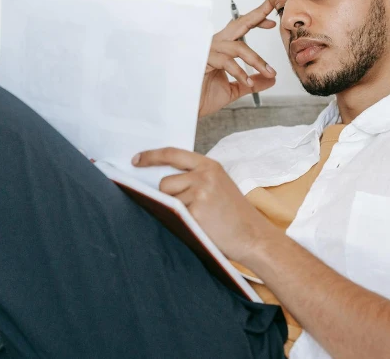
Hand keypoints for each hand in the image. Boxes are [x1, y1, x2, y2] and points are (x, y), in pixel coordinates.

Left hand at [131, 147, 274, 262]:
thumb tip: (160, 181)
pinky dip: (180, 222)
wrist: (253, 236)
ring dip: (176, 210)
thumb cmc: (234, 214)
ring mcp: (200, 193)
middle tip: (193, 209)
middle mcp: (204, 175)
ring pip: (167, 199)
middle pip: (164, 182)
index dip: (151, 156)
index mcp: (210, 165)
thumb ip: (195, 177)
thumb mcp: (218, 185)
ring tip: (200, 218)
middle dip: (170, 197)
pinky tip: (199, 226)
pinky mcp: (196, 211)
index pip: (172, 153)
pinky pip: (174, 215)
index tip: (136, 160)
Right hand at [198, 0, 278, 117]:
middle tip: (271, 7)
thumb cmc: (203, 97)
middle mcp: (215, 44)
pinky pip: (226, 62)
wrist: (187, 109)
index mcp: (221, 48)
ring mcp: (208, 51)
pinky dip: (240, 72)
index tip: (272, 23)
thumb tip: (271, 80)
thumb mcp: (234, 89)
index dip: (256, 21)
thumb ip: (252, 83)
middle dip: (256, 15)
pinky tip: (248, 82)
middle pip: (238, 24)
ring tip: (270, 72)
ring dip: (256, 59)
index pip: (240, 28)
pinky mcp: (202, 60)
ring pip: (238, 47)